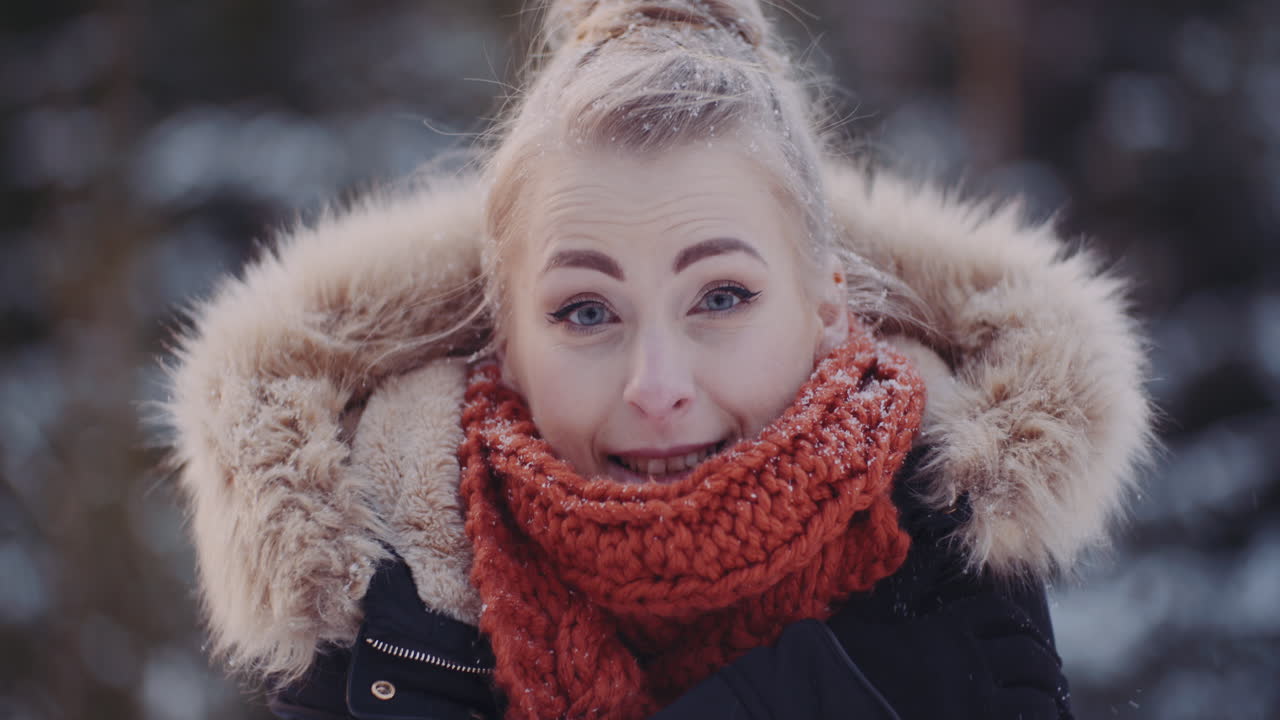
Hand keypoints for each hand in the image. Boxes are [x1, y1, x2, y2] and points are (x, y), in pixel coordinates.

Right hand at [827, 590, 1070, 719]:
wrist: (831, 699)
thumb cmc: (842, 664)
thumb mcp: (866, 620)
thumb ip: (895, 595)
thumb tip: (916, 556)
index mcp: (944, 631)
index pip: (996, 613)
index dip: (1016, 620)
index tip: (1023, 630)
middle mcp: (967, 664)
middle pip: (1025, 653)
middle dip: (1043, 660)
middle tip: (1050, 670)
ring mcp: (974, 703)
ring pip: (1034, 695)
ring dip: (1046, 696)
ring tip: (1049, 702)